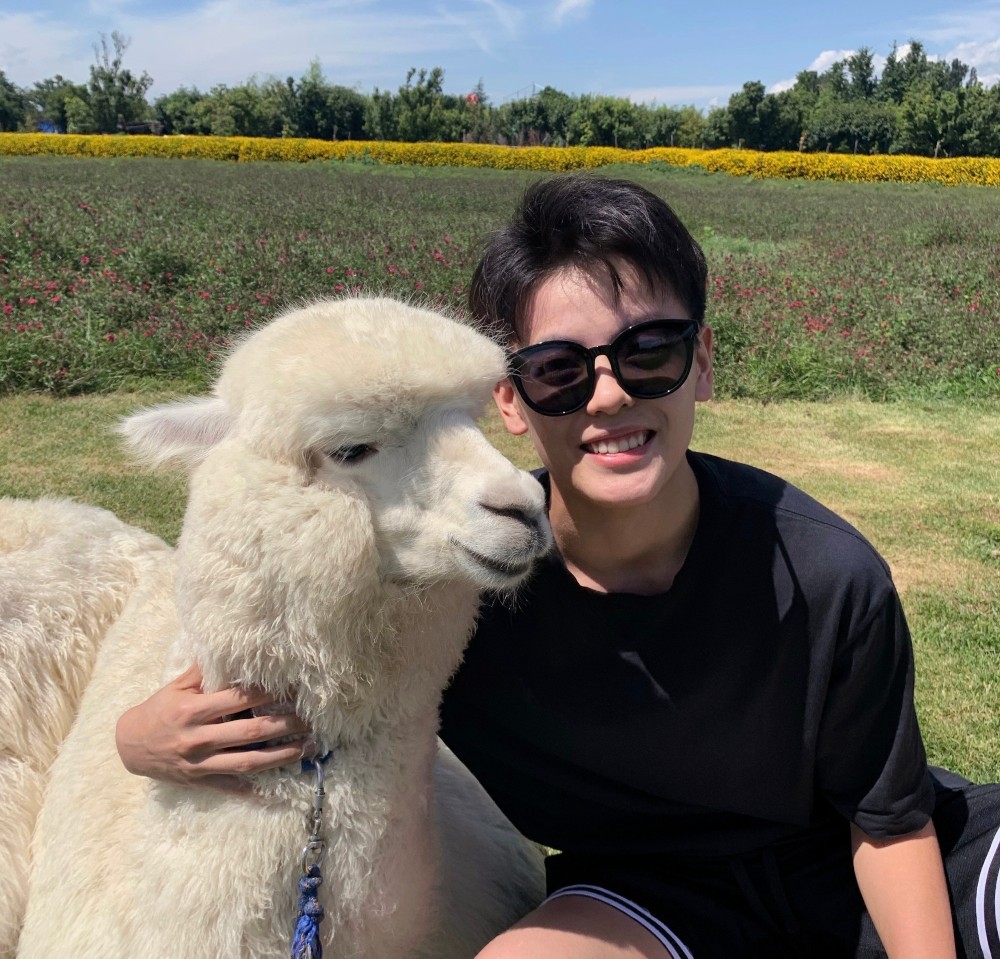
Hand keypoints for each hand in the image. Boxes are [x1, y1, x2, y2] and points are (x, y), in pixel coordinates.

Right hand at [115, 663, 313, 792]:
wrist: (130, 746)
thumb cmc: (159, 710)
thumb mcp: (177, 687)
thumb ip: (205, 671)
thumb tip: (232, 648)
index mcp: (193, 711)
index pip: (239, 699)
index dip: (268, 693)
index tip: (292, 688)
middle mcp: (198, 738)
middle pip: (251, 731)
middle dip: (285, 724)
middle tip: (310, 719)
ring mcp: (201, 763)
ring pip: (249, 762)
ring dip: (282, 755)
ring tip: (308, 748)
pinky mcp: (202, 781)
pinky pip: (233, 787)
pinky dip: (257, 791)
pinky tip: (281, 789)